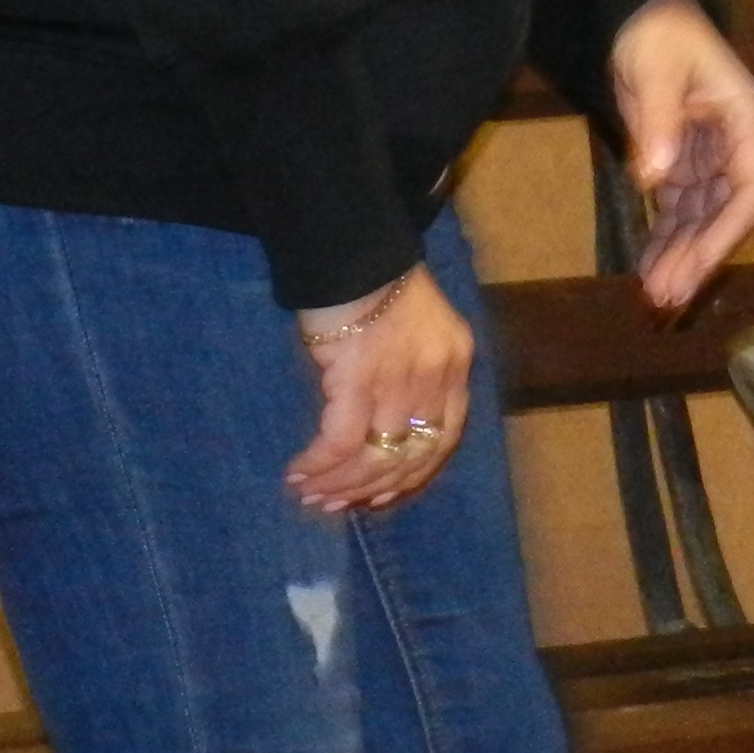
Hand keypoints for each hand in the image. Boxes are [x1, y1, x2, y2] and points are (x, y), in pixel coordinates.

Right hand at [286, 265, 473, 514]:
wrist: (351, 247)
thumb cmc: (375, 285)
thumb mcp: (415, 330)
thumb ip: (411, 377)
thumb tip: (378, 429)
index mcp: (455, 363)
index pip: (444, 439)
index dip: (411, 476)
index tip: (381, 497)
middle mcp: (436, 376)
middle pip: (410, 456)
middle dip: (369, 488)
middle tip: (335, 505)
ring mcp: (400, 378)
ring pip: (374, 455)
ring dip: (339, 483)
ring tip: (311, 496)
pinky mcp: (360, 378)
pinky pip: (339, 440)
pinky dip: (318, 463)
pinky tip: (299, 474)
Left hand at [611, 0, 753, 310]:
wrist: (629, 7)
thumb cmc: (653, 30)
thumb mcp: (656, 68)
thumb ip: (657, 122)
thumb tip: (656, 179)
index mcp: (743, 117)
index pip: (750, 187)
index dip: (727, 231)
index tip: (697, 266)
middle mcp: (732, 140)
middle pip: (724, 211)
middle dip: (698, 255)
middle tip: (667, 297)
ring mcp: (706, 151)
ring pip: (700, 215)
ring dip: (680, 253)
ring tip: (655, 295)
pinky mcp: (679, 155)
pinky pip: (677, 205)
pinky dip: (664, 235)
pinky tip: (648, 266)